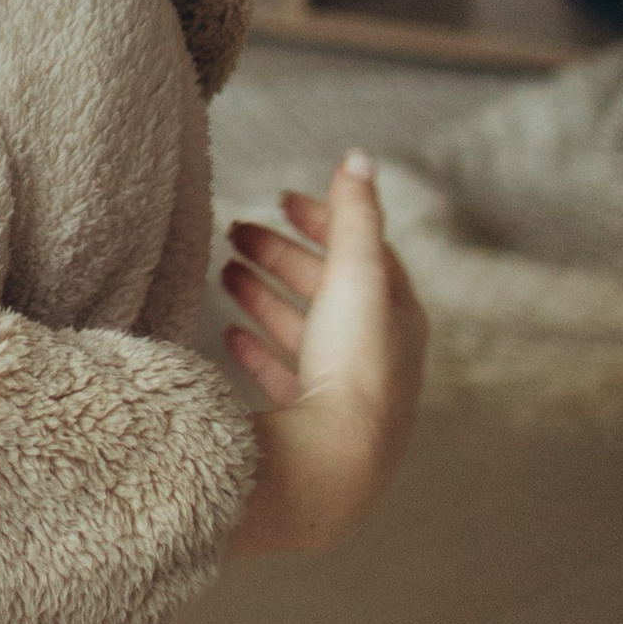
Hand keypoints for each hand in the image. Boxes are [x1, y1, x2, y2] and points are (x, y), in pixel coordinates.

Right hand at [221, 153, 427, 557]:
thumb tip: (359, 157)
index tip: (281, 197)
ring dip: (265, 293)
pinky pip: (282, 373)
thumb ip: (353, 215)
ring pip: (302, 328)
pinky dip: (257, 345)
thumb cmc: (353, 368)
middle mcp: (378, 354)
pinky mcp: (310, 422)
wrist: (336, 465)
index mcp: (397, 317)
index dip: (326, 218)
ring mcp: (343, 390)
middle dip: (284, 254)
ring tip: (224, 269)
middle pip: (328, 288)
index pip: (365, 251)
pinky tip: (228, 332)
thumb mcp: (355, 276)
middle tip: (236, 229)